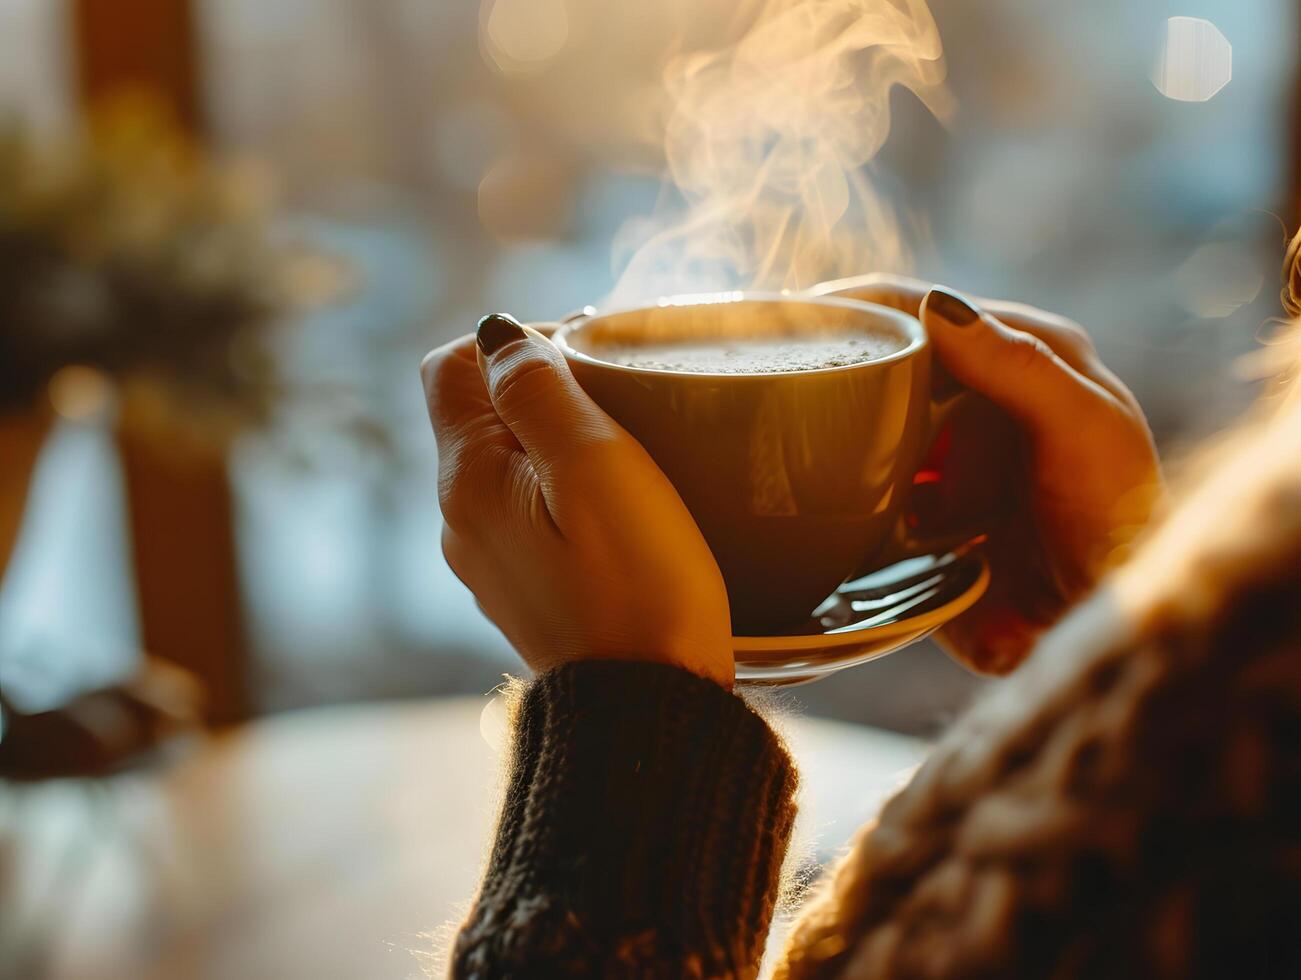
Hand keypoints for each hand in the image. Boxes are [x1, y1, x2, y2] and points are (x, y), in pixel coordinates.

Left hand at [420, 314, 733, 686]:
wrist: (651, 714)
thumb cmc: (638, 588)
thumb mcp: (596, 469)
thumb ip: (539, 392)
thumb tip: (497, 333)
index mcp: (466, 481)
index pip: (448, 365)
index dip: (511, 340)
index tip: (587, 353)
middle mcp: (460, 521)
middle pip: (476, 413)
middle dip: (539, 386)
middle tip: (621, 396)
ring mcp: (488, 562)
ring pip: (506, 465)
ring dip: (555, 441)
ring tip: (629, 452)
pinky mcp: (525, 591)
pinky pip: (528, 513)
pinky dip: (562, 491)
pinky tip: (618, 511)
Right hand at [816, 274, 1162, 673]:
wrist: (1108, 618)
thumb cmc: (1117, 517)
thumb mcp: (1083, 428)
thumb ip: (1017, 364)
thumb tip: (934, 305)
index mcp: (1020, 357)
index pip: (923, 311)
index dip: (861, 305)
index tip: (796, 314)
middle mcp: (978, 401)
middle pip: (883, 366)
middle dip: (834, 368)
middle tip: (777, 374)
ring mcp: (946, 460)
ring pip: (865, 428)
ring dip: (831, 432)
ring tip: (784, 432)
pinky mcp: (925, 519)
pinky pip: (864, 495)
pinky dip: (840, 493)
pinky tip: (813, 496)